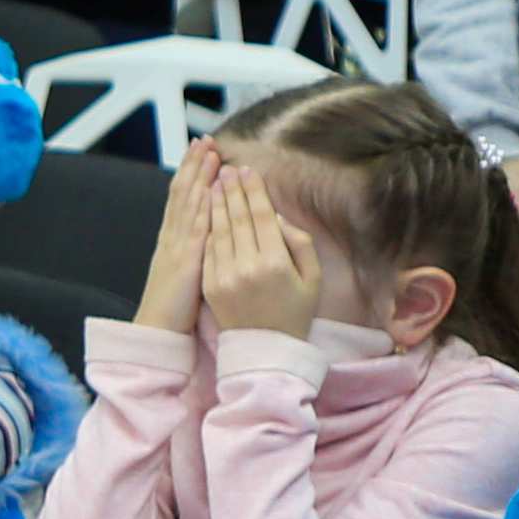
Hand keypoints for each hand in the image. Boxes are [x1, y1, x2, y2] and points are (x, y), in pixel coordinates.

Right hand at [137, 148, 212, 342]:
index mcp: (174, 240)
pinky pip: (196, 224)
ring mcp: (177, 245)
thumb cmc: (176, 309)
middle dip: (194, 164)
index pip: (183, 198)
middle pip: (182, 191)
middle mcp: (172, 236)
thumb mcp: (188, 273)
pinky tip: (211, 187)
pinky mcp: (186, 258)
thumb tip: (212, 235)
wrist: (157, 330)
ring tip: (208, 151)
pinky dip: (202, 203)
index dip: (191, 173)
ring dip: (198, 174)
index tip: (202, 152)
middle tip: (204, 139)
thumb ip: (197, 251)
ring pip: (188, 201)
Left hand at [196, 158, 322, 340]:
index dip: (254, 190)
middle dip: (232, 189)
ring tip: (214, 181)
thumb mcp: (312, 278)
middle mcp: (248, 266)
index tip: (247, 169)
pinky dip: (207, 226)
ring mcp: (225, 275)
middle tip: (227, 167)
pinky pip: (208, 248)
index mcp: (277, 263)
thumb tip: (277, 215)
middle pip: (238, 218)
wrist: (267, 350)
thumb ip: (299, 243)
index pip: (262, 216)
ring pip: (219, 229)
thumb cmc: (295, 311)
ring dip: (216, 202)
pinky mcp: (209, 284)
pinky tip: (207, 210)